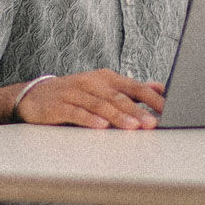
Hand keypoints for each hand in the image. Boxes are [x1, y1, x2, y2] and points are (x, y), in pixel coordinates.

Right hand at [14, 69, 164, 129]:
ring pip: (100, 105)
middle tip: (152, 123)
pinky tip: (101, 126)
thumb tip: (160, 87)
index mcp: (106, 78)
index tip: (169, 109)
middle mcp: (92, 83)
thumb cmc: (76, 93)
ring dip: (118, 116)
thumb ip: (131, 89)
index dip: (152, 98)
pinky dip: (90, 119)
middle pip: (118, 97)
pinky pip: (76, 113)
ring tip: (133, 127)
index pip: (134, 87)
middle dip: (137, 110)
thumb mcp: (104, 87)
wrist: (35, 95)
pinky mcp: (59, 106)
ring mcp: (75, 93)